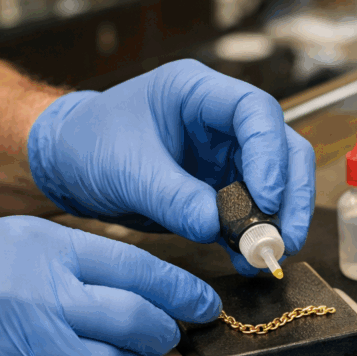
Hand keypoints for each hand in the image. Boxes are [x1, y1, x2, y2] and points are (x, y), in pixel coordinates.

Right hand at [0, 216, 219, 355]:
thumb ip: (77, 255)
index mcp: (49, 251)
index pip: (139, 270)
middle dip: (165, 332)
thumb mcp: (13, 237)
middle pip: (138, 322)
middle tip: (166, 333)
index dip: (183, 291)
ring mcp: (34, 350)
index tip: (204, 302)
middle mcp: (47, 299)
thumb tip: (138, 279)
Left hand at [27, 60, 315, 275]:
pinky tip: (248, 261)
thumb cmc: (86, 146)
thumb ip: (172, 197)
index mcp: (197, 94)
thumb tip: (216, 226)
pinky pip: (253, 215)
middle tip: (285, 237)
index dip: (270, 155)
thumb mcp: (124, 169)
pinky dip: (255, 239)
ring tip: (269, 254)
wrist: (66, 168)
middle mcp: (221, 123)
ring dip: (280, 221)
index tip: (266, 198)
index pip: (256, 112)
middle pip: (283, 148)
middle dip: (290, 194)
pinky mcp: (222, 191)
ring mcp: (226, 157)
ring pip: (279, 183)